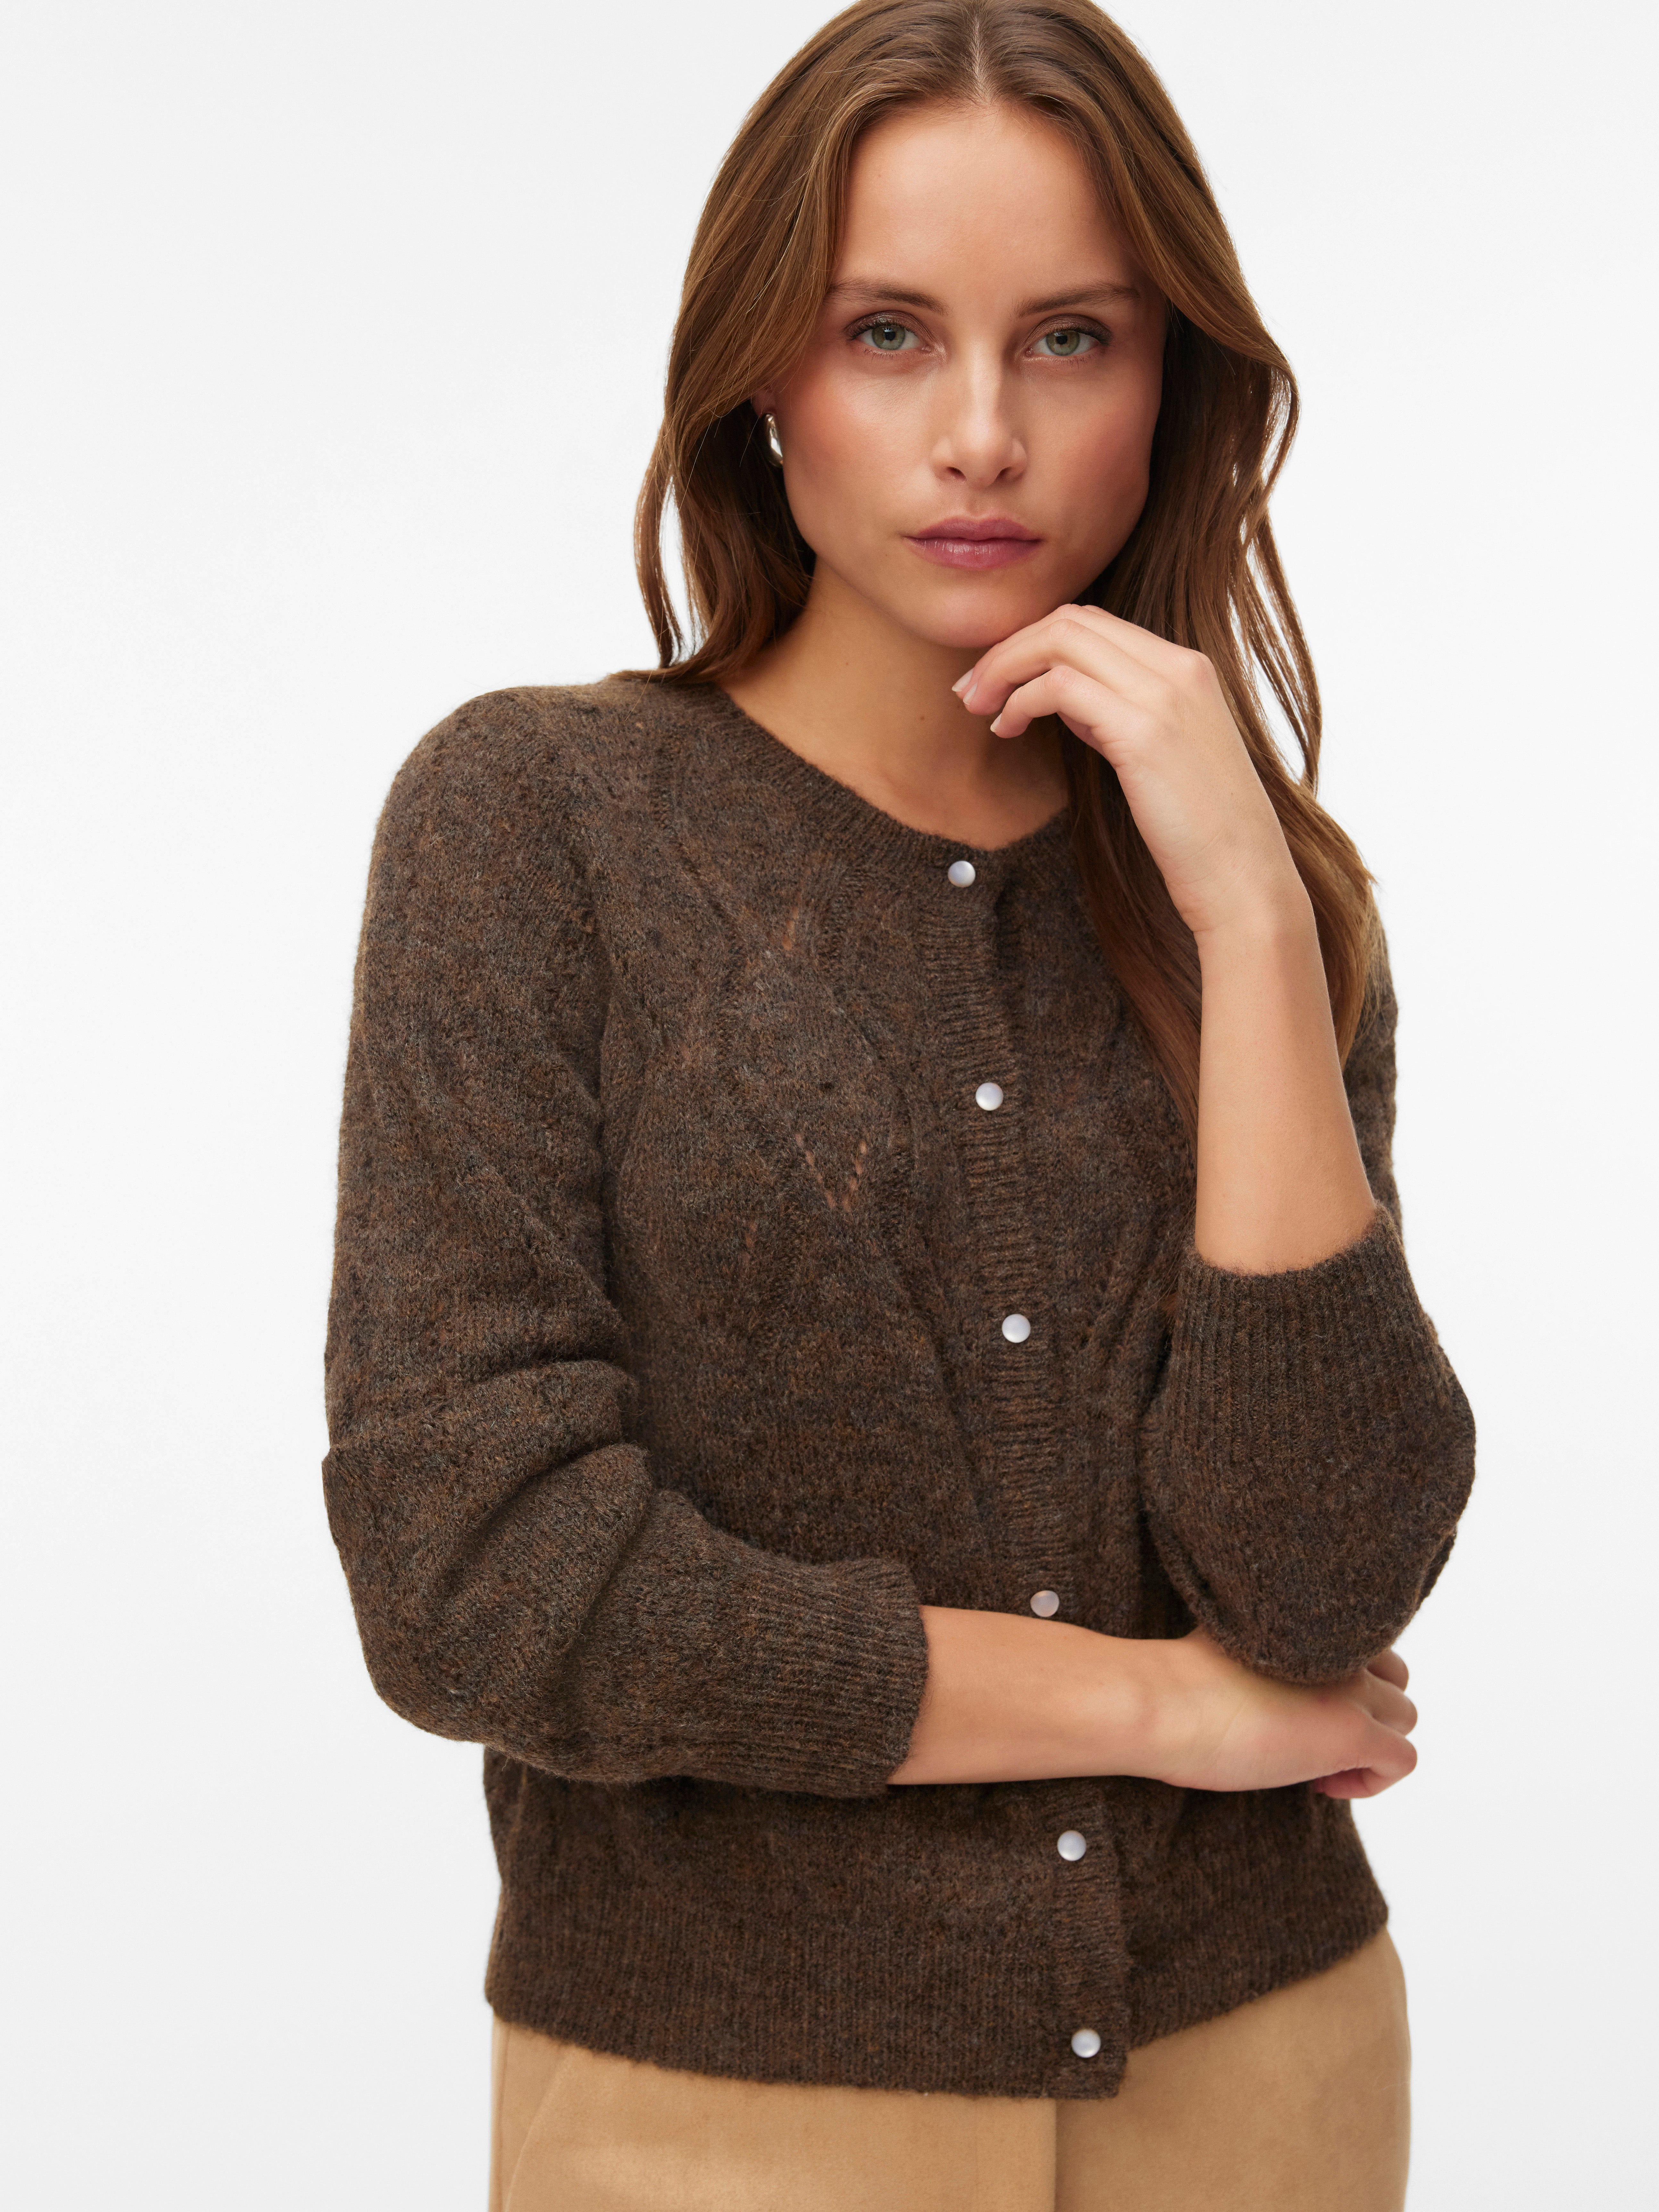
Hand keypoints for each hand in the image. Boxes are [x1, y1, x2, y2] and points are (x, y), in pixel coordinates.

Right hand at [887, 1609, 1416, 1797]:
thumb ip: (1252, 1653)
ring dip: (1368, 1746)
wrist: (1156, 1702)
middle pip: (1394, 1678)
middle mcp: (1336, 1647)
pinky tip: (1320, 1785)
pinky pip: (1400, 1761)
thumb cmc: (1167, 1681)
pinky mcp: (1352, 1732)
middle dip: (1364, 1712)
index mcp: (1302, 1622)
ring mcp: (1349, 1688)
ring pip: (1404, 1718)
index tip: (1297, 1706)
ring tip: (1313, 1765)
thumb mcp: (1220, 1654)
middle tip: (1308, 1740)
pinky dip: (1370, 1780)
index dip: (1341, 1681)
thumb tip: (1243, 1678)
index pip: (1361, 1643)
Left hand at [953, 605, 1299, 941]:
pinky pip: (1060, 687)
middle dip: (1009, 647)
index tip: (997, 678)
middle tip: (971, 690)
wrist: (1243, 878)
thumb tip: (1063, 695)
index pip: (1094, 623)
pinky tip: (1006, 730)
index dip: (1034, 642)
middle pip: (1071, 620)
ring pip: (1060, 640)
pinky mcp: (1144, 731)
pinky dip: (1020, 701)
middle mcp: (1179, 668)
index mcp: (1187, 668)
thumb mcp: (1160, 752)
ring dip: (1005, 668)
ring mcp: (1164, 695)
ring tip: (978, 707)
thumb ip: (1117, 712)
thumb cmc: (1199, 830)